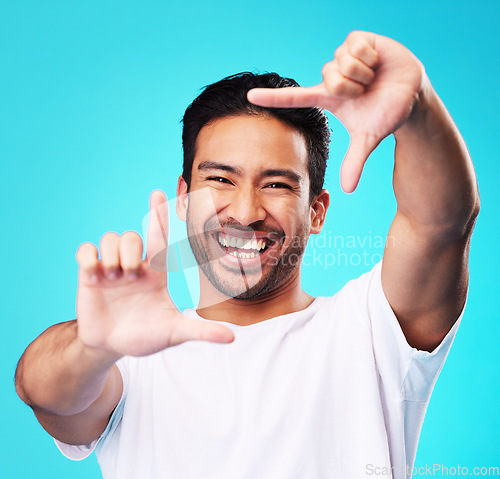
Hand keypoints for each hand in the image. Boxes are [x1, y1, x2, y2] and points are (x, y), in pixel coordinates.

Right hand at [75, 190, 233, 357]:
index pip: (160, 238)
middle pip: (134, 235)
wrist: (112, 347)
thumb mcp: (174, 333)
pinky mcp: (89, 274)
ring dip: (112, 256)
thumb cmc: (145, 336)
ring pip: (112, 238)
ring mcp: (111, 268)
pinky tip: (94, 274)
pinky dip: (88, 257)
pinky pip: (86, 250)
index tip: (158, 192)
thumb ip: (202, 332)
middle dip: (131, 249)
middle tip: (130, 275)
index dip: (159, 216)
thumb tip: (233, 338)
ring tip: (112, 279)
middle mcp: (136, 265)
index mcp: (157, 273)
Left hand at [247, 31, 425, 191]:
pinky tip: (377, 62)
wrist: (411, 93)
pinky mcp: (357, 39)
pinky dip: (371, 58)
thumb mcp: (368, 138)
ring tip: (372, 77)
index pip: (294, 97)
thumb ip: (355, 161)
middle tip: (365, 91)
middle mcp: (330, 76)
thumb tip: (348, 189)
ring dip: (363, 75)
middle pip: (329, 80)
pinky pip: (355, 47)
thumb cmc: (385, 114)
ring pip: (343, 64)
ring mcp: (342, 56)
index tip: (250, 96)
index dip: (273, 98)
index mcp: (327, 98)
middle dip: (352, 89)